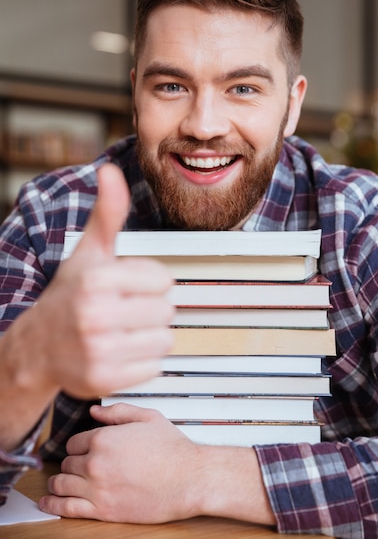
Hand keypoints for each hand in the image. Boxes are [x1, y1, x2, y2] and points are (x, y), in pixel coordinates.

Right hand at [31, 163, 173, 397]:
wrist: (38, 346)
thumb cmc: (70, 295)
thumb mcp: (89, 252)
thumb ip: (107, 212)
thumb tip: (110, 171)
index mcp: (97, 279)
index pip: (163, 280)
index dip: (149, 282)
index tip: (128, 286)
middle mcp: (96, 315)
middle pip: (166, 310)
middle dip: (150, 308)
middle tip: (124, 310)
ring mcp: (100, 350)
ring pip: (165, 338)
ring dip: (150, 335)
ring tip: (124, 330)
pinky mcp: (106, 379)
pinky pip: (155, 366)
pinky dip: (143, 360)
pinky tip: (120, 350)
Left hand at [40, 403, 275, 525]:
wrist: (189, 478)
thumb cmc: (173, 449)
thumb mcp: (147, 417)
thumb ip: (118, 411)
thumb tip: (95, 410)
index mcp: (105, 438)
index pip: (75, 442)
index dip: (79, 445)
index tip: (82, 450)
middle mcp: (96, 462)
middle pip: (67, 462)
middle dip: (71, 463)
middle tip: (76, 466)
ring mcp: (97, 487)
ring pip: (62, 484)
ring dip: (57, 482)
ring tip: (56, 483)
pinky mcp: (102, 510)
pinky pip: (67, 509)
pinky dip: (54, 506)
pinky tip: (49, 503)